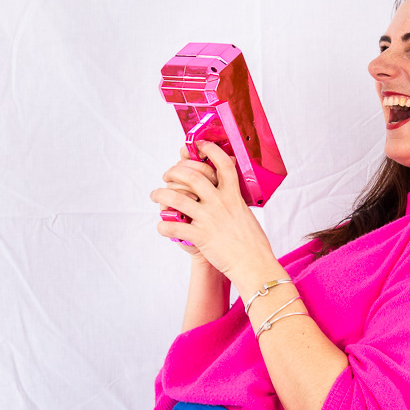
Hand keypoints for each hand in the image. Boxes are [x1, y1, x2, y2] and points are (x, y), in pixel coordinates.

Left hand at [151, 141, 279, 286]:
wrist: (254, 264)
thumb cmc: (252, 242)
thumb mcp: (246, 213)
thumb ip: (235, 199)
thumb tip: (229, 190)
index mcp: (233, 195)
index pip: (222, 164)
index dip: (209, 150)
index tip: (198, 146)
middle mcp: (220, 203)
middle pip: (192, 176)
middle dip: (174, 172)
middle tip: (167, 175)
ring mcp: (209, 218)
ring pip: (177, 198)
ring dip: (161, 194)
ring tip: (156, 195)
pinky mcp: (201, 236)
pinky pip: (175, 227)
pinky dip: (164, 225)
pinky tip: (161, 226)